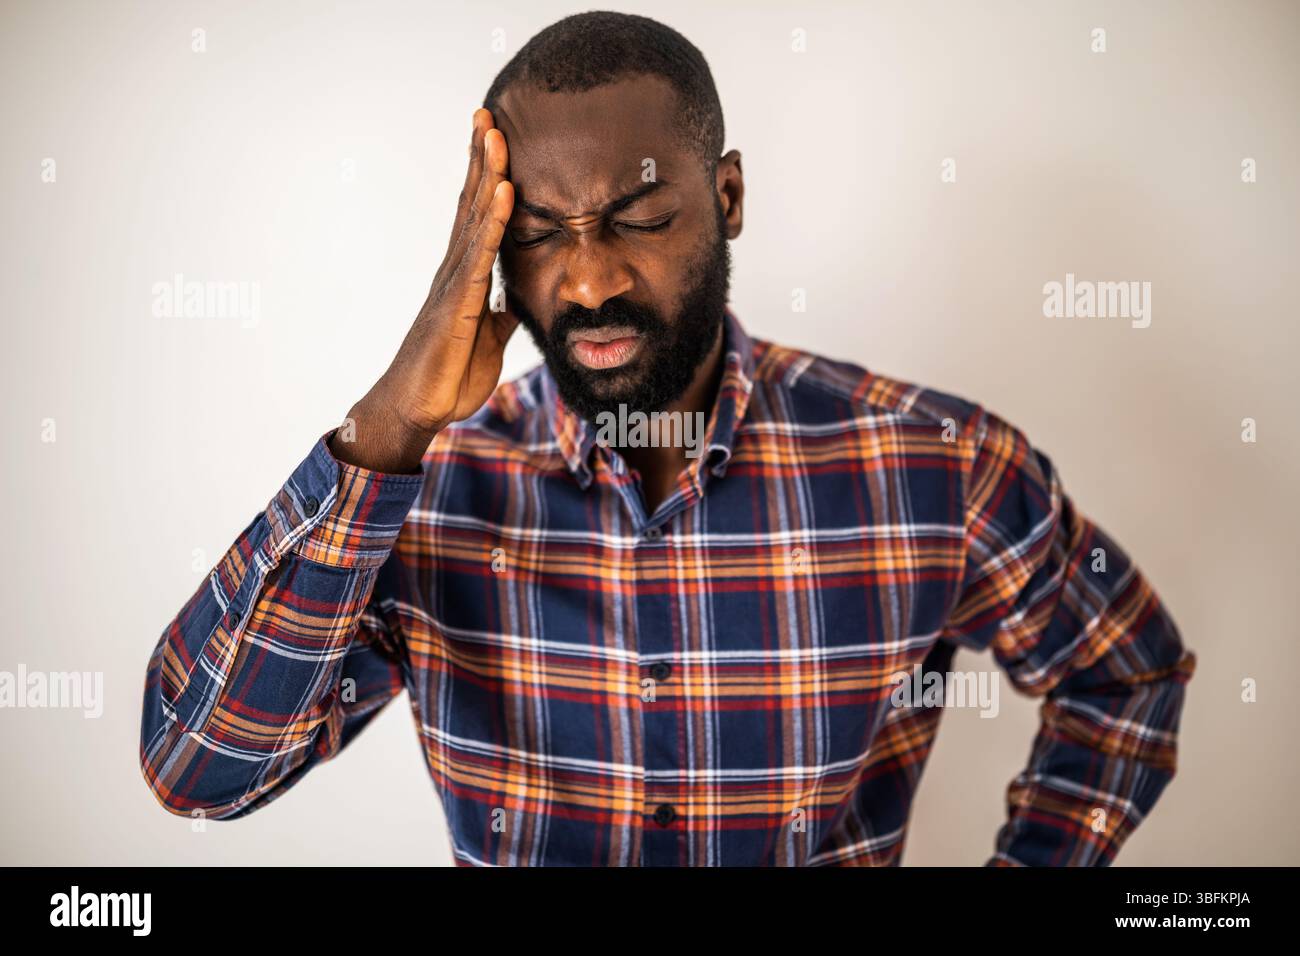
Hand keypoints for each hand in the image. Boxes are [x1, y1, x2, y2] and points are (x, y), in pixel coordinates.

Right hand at [333, 108, 516, 472]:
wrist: (419, 410)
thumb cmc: (447, 376)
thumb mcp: (488, 340)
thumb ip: (500, 314)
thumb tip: (516, 302)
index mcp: (464, 275)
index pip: (478, 215)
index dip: (487, 176)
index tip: (495, 136)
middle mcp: (455, 269)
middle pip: (471, 202)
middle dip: (481, 158)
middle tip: (487, 112)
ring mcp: (453, 284)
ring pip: (473, 219)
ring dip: (486, 175)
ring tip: (494, 133)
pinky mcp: (456, 305)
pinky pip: (478, 257)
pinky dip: (494, 223)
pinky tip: (505, 194)